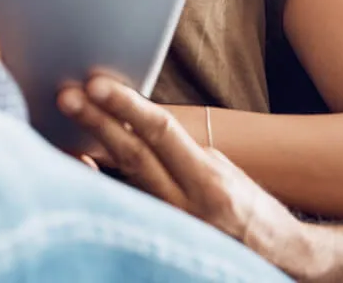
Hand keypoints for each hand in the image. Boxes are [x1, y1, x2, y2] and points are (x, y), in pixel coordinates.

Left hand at [58, 75, 304, 266]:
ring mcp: (169, 227)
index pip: (161, 133)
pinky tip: (76, 162)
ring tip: (67, 122)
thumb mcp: (223, 173)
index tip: (96, 84)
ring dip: (92, 148)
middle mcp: (186, 206)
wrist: (275, 258)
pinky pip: (122, 206)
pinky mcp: (159, 239)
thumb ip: (182, 152)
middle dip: (98, 122)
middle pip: (133, 156)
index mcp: (209, 181)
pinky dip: (95, 184)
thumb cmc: (250, 209)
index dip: (126, 106)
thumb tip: (138, 124)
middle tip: (67, 96)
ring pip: (123, 180)